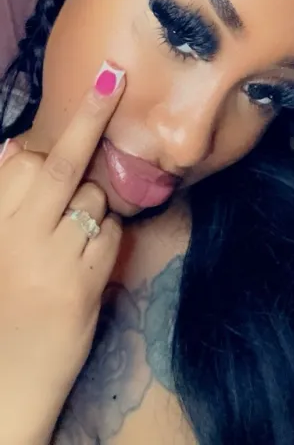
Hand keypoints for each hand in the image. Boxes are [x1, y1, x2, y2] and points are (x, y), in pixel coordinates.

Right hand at [0, 61, 125, 444]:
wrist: (5, 386)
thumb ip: (4, 197)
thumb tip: (17, 147)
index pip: (30, 163)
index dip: (71, 123)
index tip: (102, 79)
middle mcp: (19, 238)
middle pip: (66, 166)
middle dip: (92, 118)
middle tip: (113, 76)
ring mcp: (55, 262)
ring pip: (95, 200)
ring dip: (94, 203)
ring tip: (70, 233)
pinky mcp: (86, 286)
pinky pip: (111, 236)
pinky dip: (107, 236)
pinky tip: (86, 257)